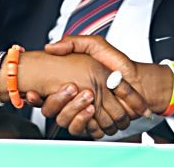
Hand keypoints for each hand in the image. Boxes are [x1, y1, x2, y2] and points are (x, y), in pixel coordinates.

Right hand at [2, 50, 149, 137]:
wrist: (138, 82)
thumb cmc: (118, 64)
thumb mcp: (96, 45)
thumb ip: (74, 42)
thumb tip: (50, 47)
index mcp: (68, 84)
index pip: (43, 95)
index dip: (35, 96)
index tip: (34, 92)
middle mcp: (72, 101)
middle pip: (51, 110)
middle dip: (57, 102)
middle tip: (71, 88)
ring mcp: (82, 114)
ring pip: (65, 121)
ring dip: (73, 111)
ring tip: (87, 99)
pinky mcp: (94, 125)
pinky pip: (82, 130)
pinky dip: (86, 122)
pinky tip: (92, 111)